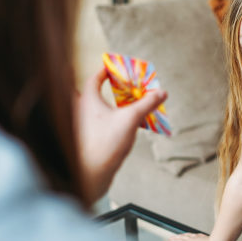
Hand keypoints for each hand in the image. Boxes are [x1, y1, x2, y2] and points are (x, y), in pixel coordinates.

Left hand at [77, 69, 166, 201]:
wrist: (91, 173)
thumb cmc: (105, 144)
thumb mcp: (131, 119)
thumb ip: (147, 104)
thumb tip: (162, 92)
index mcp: (87, 100)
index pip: (94, 78)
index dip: (105, 71)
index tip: (113, 67)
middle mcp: (80, 110)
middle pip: (91, 92)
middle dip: (104, 88)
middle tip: (119, 87)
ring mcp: (80, 125)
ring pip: (93, 109)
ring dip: (106, 105)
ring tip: (123, 107)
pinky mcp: (84, 139)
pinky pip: (95, 123)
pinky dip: (106, 120)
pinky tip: (119, 127)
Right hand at [166, 233, 220, 240]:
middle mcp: (191, 239)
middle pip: (181, 237)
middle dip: (175, 238)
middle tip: (171, 238)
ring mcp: (197, 237)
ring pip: (186, 235)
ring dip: (181, 235)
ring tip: (179, 236)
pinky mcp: (202, 237)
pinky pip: (193, 234)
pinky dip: (189, 234)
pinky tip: (191, 235)